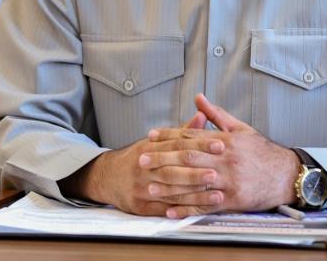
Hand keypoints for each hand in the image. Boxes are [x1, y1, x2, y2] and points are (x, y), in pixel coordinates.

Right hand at [60, 111, 225, 215]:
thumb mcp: (155, 141)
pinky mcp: (140, 206)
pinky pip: (163, 209)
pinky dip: (181, 210)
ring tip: (216, 194)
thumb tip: (203, 115)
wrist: (107, 177)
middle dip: (196, 172)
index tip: (219, 145)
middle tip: (217, 172)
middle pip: (172, 169)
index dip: (200, 145)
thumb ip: (182, 131)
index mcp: (149, 147)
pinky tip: (197, 210)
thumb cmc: (137, 157)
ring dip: (195, 194)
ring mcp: (141, 188)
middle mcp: (144, 167)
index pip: (177, 145)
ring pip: (170, 191)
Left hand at [142, 94, 299, 217]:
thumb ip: (216, 114)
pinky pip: (206, 205)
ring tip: (150, 185)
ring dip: (169, 185)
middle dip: (162, 159)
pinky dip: (187, 208)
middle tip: (143, 159)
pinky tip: (172, 209)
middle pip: (188, 158)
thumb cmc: (263, 152)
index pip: (192, 136)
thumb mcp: (240, 128)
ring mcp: (228, 181)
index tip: (152, 136)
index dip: (169, 135)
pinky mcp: (232, 200)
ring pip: (193, 183)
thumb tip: (198, 97)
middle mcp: (225, 160)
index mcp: (225, 141)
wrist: (287, 175)